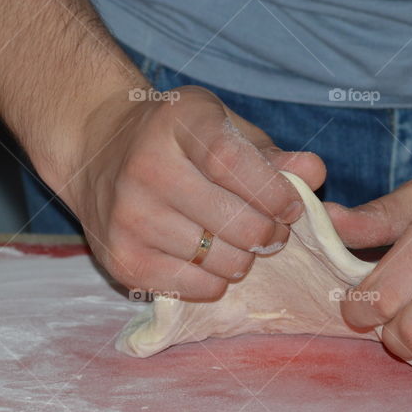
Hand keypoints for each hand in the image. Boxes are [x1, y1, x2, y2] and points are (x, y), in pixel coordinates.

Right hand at [61, 86, 324, 299]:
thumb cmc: (179, 140)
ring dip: (244, 259)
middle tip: (270, 231)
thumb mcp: (225, 128)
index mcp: (179, 124)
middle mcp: (146, 168)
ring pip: (222, 261)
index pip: (234, 164)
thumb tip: (314, 174)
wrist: (97, 151)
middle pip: (236, 223)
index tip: (292, 208)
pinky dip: (217, 280)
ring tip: (238, 243)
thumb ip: (272, 155)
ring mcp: (129, 217)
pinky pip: (197, 287)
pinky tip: (209, 258)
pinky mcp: (121, 259)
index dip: (274, 193)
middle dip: (269, 234)